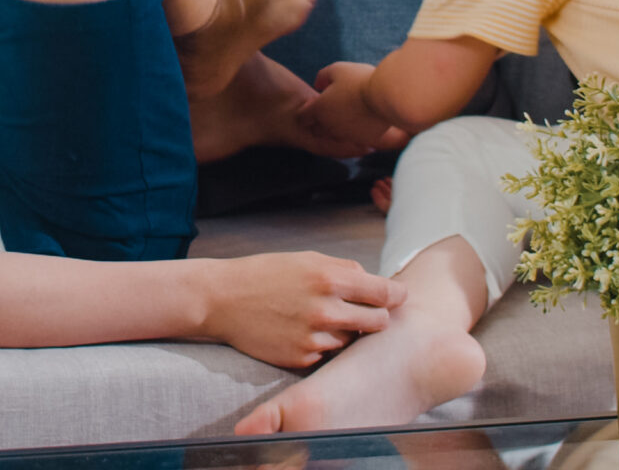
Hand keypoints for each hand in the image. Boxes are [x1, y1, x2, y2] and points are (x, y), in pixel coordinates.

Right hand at [192, 251, 404, 367]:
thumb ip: (344, 270)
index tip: (397, 297)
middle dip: (376, 317)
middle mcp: (326, 310)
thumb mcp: (305, 259)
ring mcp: (314, 337)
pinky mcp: (302, 358)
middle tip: (364, 312)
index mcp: (329, 279)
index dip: (396, 295)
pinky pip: (328, 354)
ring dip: (346, 332)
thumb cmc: (263, 275)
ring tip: (320, 319)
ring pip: (353, 340)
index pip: (385, 293)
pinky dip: (322, 345)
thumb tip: (373, 283)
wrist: (222, 300)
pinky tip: (301, 331)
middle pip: (379, 322)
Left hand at [299, 61, 403, 153]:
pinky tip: (364, 120)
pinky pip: (356, 138)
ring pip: (336, 135)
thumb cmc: (359, 79)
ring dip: (339, 127)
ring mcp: (347, 136)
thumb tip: (318, 85)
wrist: (386, 95)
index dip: (309, 108)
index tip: (320, 99)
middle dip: (321, 120)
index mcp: (319, 110)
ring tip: (351, 112)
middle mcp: (330, 126)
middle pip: (317, 130)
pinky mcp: (364, 140)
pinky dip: (357, 132)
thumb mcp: (337, 69)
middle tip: (335, 107)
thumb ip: (323, 77)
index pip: (303, 117)